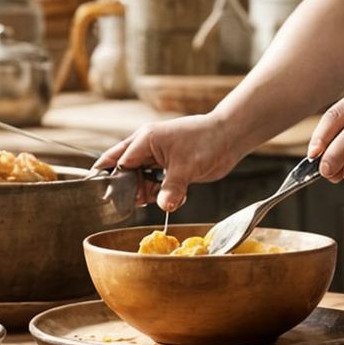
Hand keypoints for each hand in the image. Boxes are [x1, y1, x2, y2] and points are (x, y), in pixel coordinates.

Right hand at [94, 115, 241, 212]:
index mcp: (146, 139)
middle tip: (136, 203)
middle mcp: (148, 147)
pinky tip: (175, 197)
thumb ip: (172, 188)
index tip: (113, 200)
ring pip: (141, 179)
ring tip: (156, 199)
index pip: (120, 162)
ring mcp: (159, 157)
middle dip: (129, 188)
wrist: (230, 137)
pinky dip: (162, 194)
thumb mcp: (187, 167)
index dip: (115, 181)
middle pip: (126, 170)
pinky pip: (157, 184)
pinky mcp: (170, 167)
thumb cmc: (207, 141)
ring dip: (147, 193)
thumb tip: (164, 207)